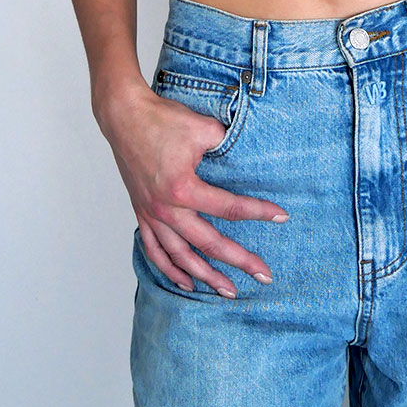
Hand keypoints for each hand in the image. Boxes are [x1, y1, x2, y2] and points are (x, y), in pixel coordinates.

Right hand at [96, 77, 288, 296]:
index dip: (259, 212)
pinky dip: (170, 269)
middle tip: (264, 275)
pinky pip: (155, 251)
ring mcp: (152, 214)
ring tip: (228, 290)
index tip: (281, 216)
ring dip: (206, 276)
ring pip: (181, 257)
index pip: (230, 208)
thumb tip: (248, 156)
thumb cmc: (163, 119)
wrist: (124, 116)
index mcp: (184, 189)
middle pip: (209, 244)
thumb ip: (228, 146)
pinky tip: (186, 282)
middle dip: (239, 261)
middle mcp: (166, 209)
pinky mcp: (142, 213)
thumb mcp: (204, 129)